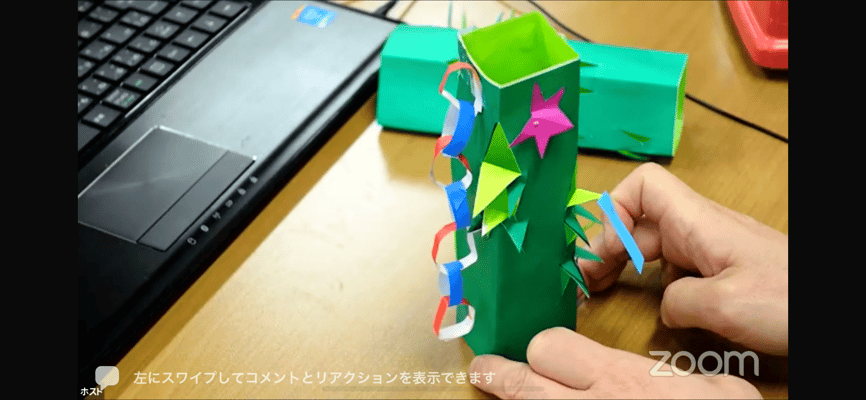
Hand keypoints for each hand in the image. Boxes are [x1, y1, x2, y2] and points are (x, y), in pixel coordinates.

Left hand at [470, 327, 761, 398]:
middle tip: (485, 370)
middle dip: (503, 375)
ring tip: (491, 389)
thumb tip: (690, 381)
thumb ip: (690, 379)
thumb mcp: (721, 393)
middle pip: (522, 382)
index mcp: (618, 380)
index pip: (550, 347)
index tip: (542, 353)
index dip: (546, 350)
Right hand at [579, 163, 787, 354]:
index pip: (644, 185)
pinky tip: (640, 301)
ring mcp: (709, 249)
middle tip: (581, 279)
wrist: (834, 308)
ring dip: (619, 262)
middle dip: (604, 244)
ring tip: (595, 287)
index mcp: (698, 222)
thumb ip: (678, 302)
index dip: (614, 208)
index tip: (604, 250)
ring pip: (650, 244)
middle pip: (638, 220)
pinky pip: (671, 267)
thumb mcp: (726, 306)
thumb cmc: (791, 299)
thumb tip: (663, 307)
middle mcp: (700, 229)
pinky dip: (645, 280)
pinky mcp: (719, 271)